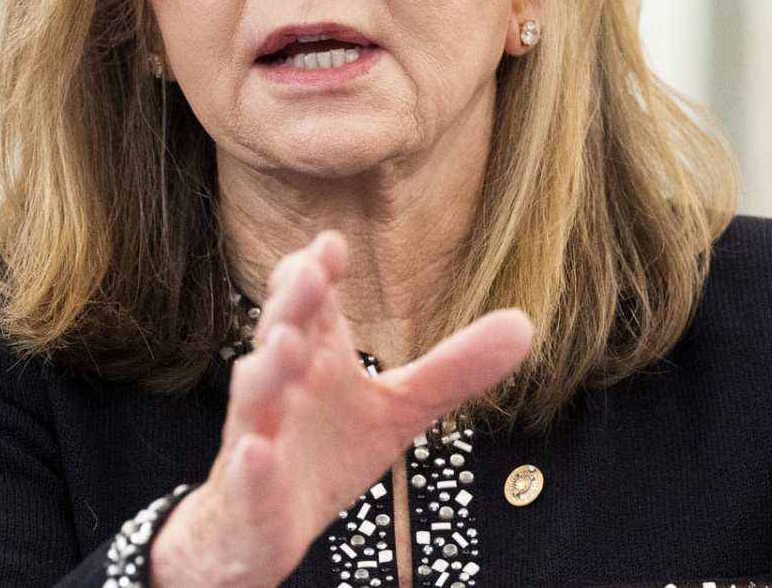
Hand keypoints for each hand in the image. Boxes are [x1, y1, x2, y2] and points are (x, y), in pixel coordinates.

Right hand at [150, 231, 532, 587]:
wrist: (263, 525)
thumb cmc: (328, 450)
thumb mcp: (399, 410)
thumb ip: (453, 369)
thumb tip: (525, 323)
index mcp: (316, 354)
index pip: (309, 299)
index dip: (316, 270)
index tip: (333, 246)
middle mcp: (282, 384)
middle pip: (280, 332)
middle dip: (292, 303)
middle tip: (312, 275)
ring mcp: (257, 434)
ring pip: (254, 395)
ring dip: (266, 369)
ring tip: (286, 344)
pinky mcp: (247, 492)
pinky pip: (246, 474)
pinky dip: (250, 462)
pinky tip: (256, 450)